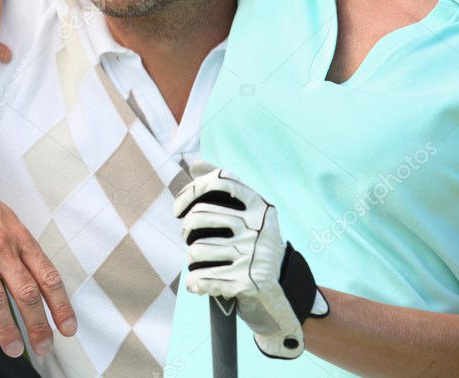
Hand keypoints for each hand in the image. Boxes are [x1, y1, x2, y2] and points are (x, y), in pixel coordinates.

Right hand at [0, 151, 76, 356]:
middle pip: (25, 291)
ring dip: (6, 328)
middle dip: (38, 323)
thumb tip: (38, 281)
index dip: (60, 304)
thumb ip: (20, 249)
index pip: (46, 274)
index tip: (67, 326)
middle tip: (42, 346)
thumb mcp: (5, 219)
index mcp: (17, 236)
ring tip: (13, 347)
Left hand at [174, 161, 328, 359]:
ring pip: (195, 249)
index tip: (178, 209)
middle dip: (186, 231)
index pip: (220, 181)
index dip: (191, 191)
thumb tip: (196, 164)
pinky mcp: (246, 283)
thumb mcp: (248, 216)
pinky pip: (200, 278)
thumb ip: (224, 188)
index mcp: (261, 207)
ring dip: (191, 260)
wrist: (279, 294)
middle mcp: (260, 228)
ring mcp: (254, 255)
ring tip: (201, 263)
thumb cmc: (254, 248)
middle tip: (189, 239)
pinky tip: (199, 284)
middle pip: (199, 216)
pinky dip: (194, 283)